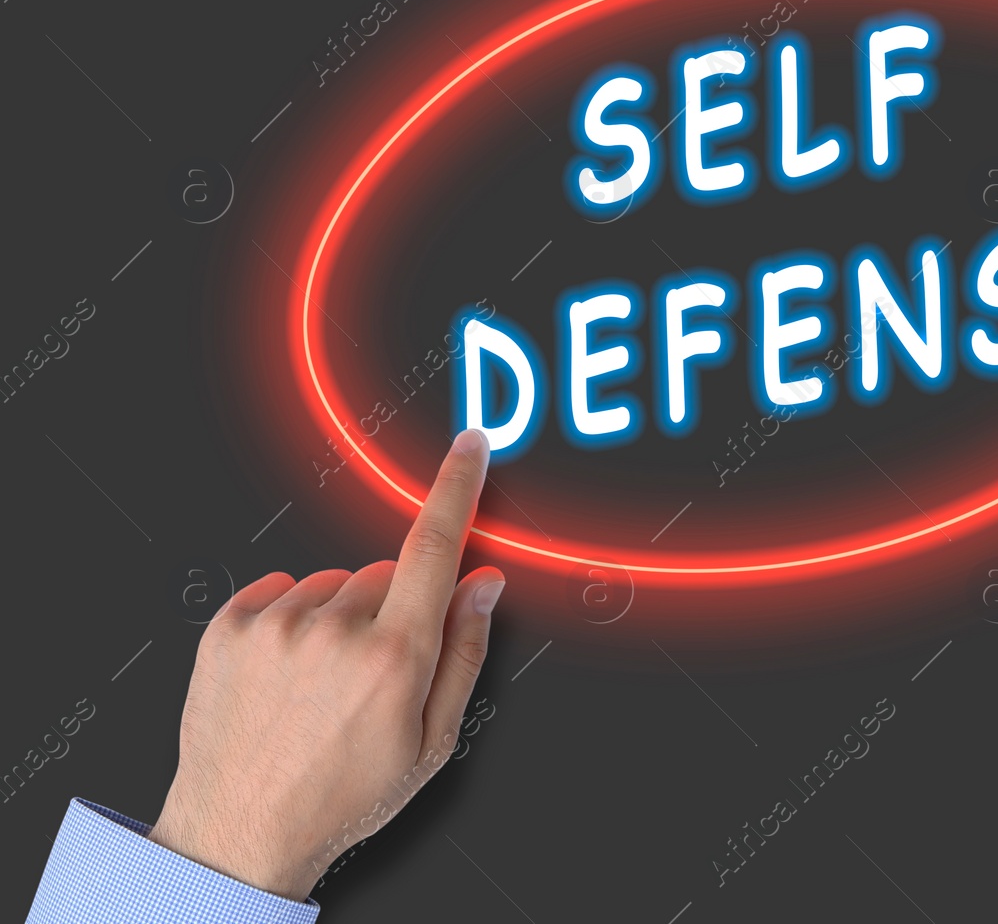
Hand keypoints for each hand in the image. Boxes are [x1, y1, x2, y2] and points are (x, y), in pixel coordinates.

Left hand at [147, 428, 503, 899]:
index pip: (434, 545)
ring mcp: (276, 626)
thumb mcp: (431, 741)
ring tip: (319, 682)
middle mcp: (334, 631)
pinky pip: (277, 589)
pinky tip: (286, 671)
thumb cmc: (341, 795)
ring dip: (336, 616)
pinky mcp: (228, 628)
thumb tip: (483, 586)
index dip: (457, 489)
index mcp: (394, 657)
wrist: (240, 833)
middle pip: (386, 573)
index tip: (469, 449)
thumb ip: (465, 652)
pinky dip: (287, 618)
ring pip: (332, 583)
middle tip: (372, 671)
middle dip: (391, 607)